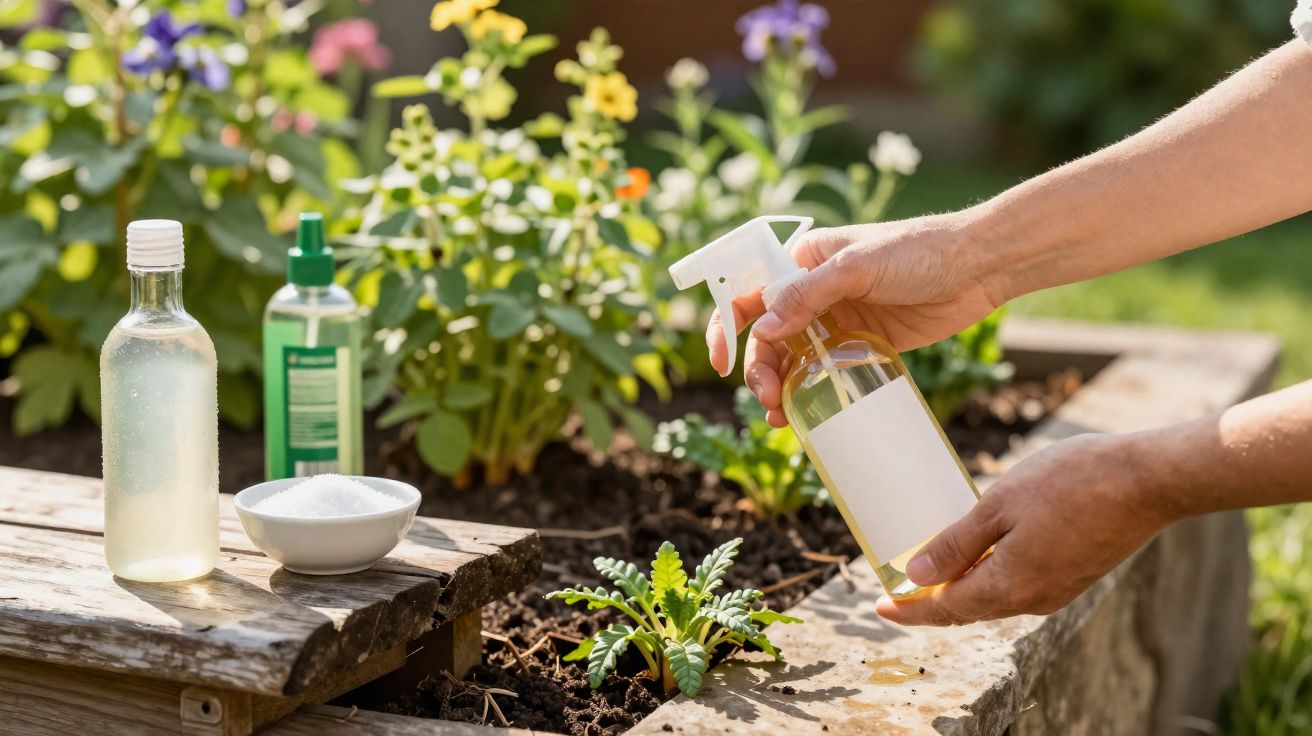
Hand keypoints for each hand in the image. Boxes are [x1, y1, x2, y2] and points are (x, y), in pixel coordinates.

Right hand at [705, 211, 1002, 426]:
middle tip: (768, 397)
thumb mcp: (859, 267)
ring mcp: (835, 320)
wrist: (980, 267)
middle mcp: (811, 292)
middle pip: (764, 335)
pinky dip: (806, 394)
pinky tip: (800, 417)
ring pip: (789, 359)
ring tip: (780, 416)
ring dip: (777, 387)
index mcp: (802, 260)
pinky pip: (822, 373)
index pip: (747, 292)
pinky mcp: (860, 345)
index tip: (720, 362)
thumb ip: (809, 295)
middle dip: (757, 368)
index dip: (725, 327)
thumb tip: (760, 329)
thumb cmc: (919, 251)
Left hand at [874, 433, 1170, 625]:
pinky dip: (991, 575)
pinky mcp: (1075, 574)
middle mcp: (1034, 600)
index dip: (908, 610)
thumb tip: (917, 575)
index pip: (945, 609)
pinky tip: (982, 553)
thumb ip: (956, 544)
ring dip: (962, 586)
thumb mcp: (999, 505)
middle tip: (898, 589)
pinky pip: (1019, 584)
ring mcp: (1058, 589)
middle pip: (968, 608)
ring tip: (934, 568)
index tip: (878, 606)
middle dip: (931, 601)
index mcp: (1010, 587)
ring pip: (995, 596)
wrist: (1148, 480)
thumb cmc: (1072, 483)